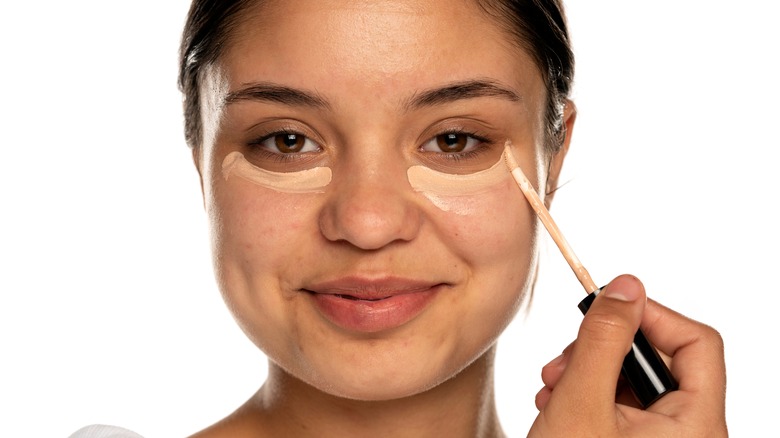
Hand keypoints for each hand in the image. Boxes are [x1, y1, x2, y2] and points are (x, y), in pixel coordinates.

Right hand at [529, 274, 726, 436]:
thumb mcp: (581, 400)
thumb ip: (603, 338)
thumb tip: (626, 285)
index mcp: (697, 425)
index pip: (698, 343)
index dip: (652, 316)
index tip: (607, 308)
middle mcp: (690, 434)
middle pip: (662, 359)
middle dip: (605, 349)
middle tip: (565, 359)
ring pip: (635, 381)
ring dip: (589, 370)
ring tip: (552, 386)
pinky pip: (623, 405)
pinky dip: (589, 393)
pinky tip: (557, 402)